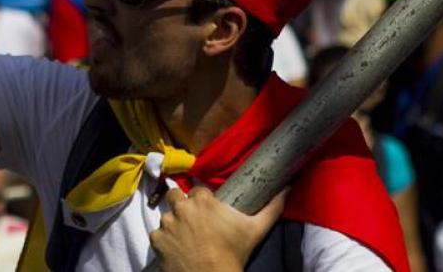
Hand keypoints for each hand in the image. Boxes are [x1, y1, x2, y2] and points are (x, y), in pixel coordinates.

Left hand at [150, 186, 287, 271]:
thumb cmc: (234, 253)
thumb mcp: (255, 229)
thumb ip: (271, 207)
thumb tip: (286, 189)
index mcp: (202, 199)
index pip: (198, 190)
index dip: (202, 200)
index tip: (208, 211)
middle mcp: (181, 207)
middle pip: (176, 196)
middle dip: (182, 204)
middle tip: (193, 220)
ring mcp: (166, 223)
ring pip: (166, 215)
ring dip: (174, 222)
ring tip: (187, 237)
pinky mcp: (156, 239)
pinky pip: (158, 234)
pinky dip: (166, 240)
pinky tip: (178, 248)